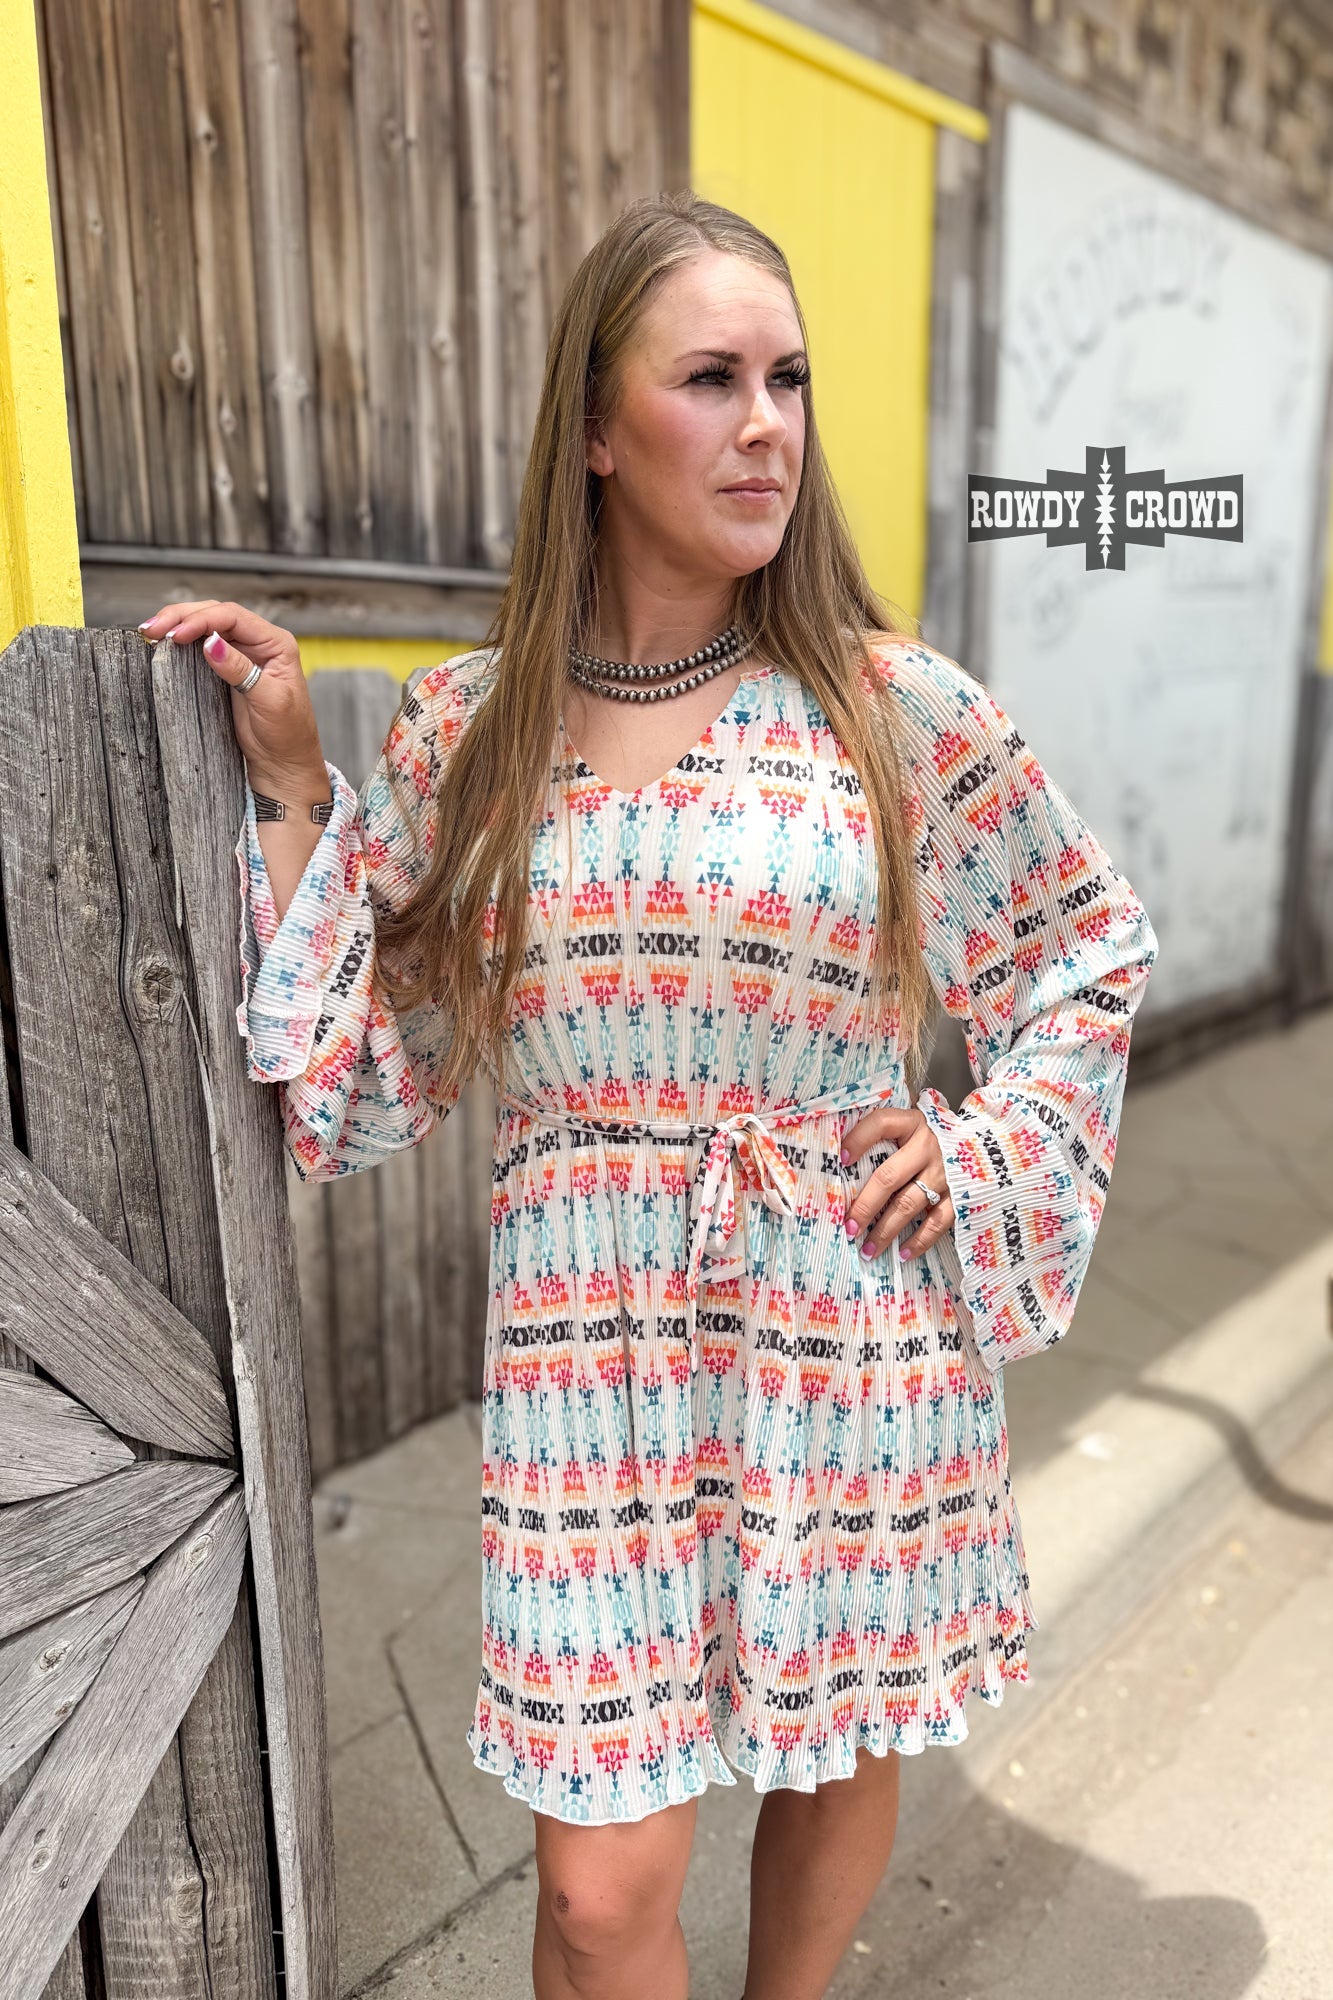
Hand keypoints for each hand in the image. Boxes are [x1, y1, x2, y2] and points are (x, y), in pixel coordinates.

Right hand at [137, 599, 325, 790]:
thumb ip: (241, 671)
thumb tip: (210, 643)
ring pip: (204, 627)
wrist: (283, 763)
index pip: (233, 617)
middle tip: (152, 629)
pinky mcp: (225, 670)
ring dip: (177, 625)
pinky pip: (200, 647)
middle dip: (181, 617)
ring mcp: (241, 654)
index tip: (176, 635)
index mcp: (276, 643)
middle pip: (215, 614)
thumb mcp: (270, 702)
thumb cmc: (287, 735)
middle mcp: (258, 643)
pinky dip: (180, 643)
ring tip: (150, 632)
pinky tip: (162, 644)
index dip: (201, 621)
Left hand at [840, 1105, 954, 1262]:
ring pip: (908, 1205)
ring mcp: (944, 1173)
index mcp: (912, 1123)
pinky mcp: (960, 1195)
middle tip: (849, 1227)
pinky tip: (903, 1254)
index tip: (840, 1160)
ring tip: (867, 1250)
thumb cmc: (934, 1137)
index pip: (881, 1124)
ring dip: (885, 1231)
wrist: (987, 1144)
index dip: (858, 1140)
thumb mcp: (913, 1124)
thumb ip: (885, 1133)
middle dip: (865, 1205)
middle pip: (888, 1177)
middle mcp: (927, 1147)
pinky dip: (920, 1241)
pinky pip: (937, 1222)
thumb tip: (843, 1155)